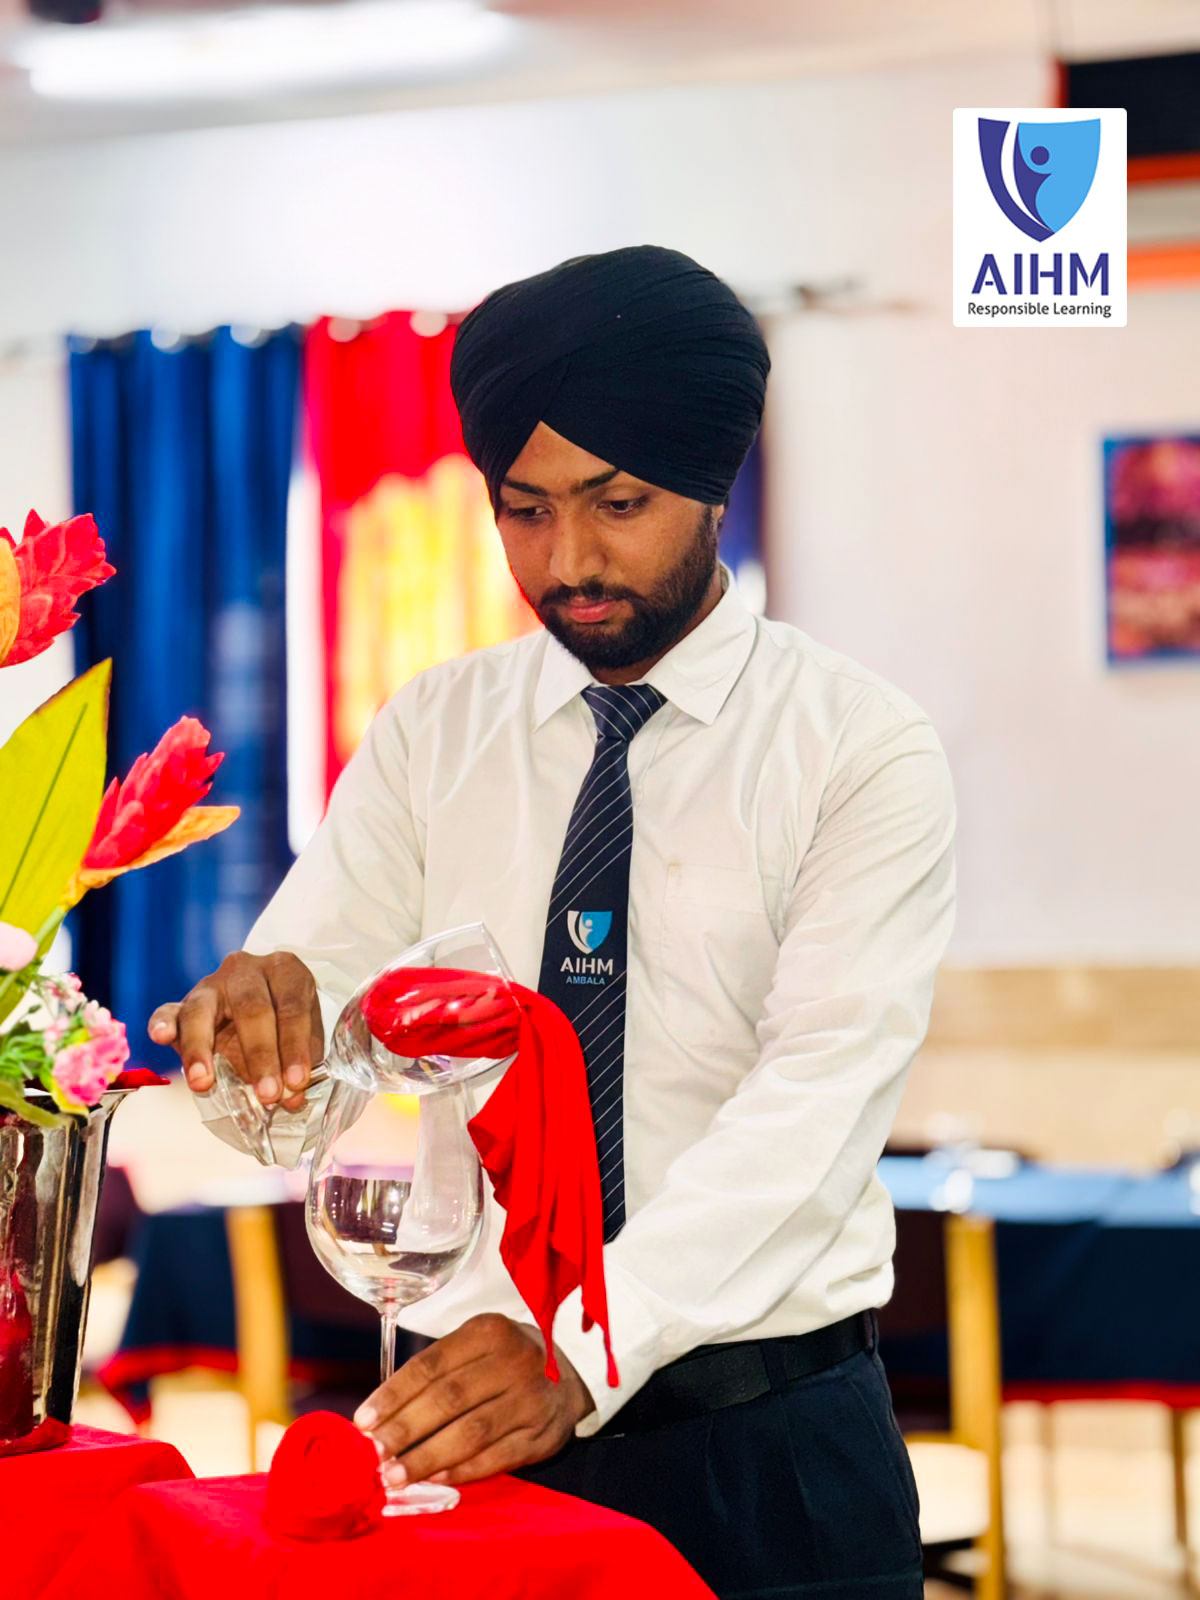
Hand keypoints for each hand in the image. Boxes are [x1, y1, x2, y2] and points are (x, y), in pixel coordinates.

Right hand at [146, 950, 322, 1111]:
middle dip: (260, 1056)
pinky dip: (161, 1024)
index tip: (298, 1082)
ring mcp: (211, 985)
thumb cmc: (285, 1022)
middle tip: (267, 1094)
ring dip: (202, 1050)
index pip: (292, 1007)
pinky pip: (168, 1011)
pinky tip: (161, 1037)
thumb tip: (292, 1098)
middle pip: (251, 1009)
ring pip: (202, 1012)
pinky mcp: (183, 1003)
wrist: (262, 1009)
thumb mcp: (301, 1036)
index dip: (296, 1047)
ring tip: (202, 1082)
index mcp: (284, 970)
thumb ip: (298, 1063)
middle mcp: (246, 970)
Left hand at [353, 1314, 594, 1487]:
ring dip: (427, 1458)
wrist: (570, 1373)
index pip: (431, 1365)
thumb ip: (437, 1371)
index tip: (364, 1421)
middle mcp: (513, 1362)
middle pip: (448, 1399)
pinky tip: (433, 1478)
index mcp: (489, 1332)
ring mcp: (530, 1400)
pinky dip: (460, 1471)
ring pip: (470, 1433)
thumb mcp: (476, 1344)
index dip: (395, 1395)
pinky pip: (495, 1459)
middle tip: (374, 1454)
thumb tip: (381, 1413)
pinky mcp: (541, 1436)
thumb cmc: (505, 1359)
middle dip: (405, 1430)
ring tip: (394, 1476)